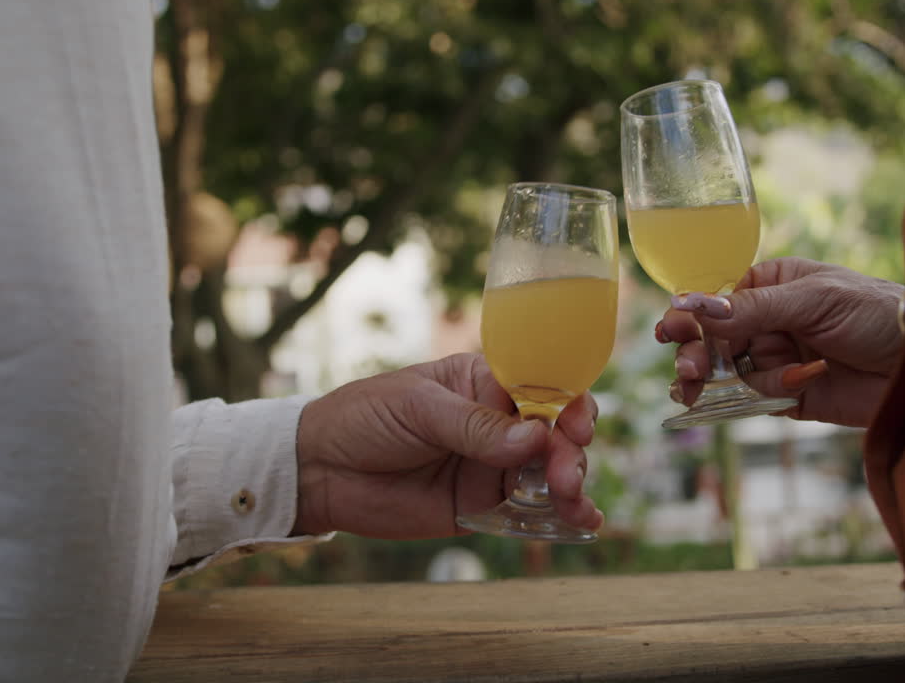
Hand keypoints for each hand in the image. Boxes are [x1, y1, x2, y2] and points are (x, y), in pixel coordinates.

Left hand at [291, 352, 602, 537]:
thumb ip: (474, 425)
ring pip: (551, 474)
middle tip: (564, 478)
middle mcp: (499, 422)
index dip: (569, 403)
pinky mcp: (483, 506)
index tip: (577, 426)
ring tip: (575, 505)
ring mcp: (493, 466)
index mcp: (485, 381)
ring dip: (572, 487)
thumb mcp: (417, 408)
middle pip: (555, 434)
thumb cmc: (365, 418)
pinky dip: (561, 517)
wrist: (319, 470)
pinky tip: (585, 524)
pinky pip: (530, 511)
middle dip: (570, 454)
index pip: (542, 385)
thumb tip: (534, 438)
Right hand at [657, 257, 904, 426]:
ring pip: (727, 371)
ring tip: (693, 386)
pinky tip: (748, 393)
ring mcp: (779, 359)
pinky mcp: (790, 396)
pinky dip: (748, 398)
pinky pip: (752, 399)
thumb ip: (754, 308)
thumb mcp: (814, 300)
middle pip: (716, 338)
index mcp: (775, 285)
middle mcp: (772, 321)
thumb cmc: (877, 312)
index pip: (721, 300)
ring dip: (712, 379)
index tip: (670, 329)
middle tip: (688, 367)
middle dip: (697, 351)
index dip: (692, 315)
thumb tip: (696, 304)